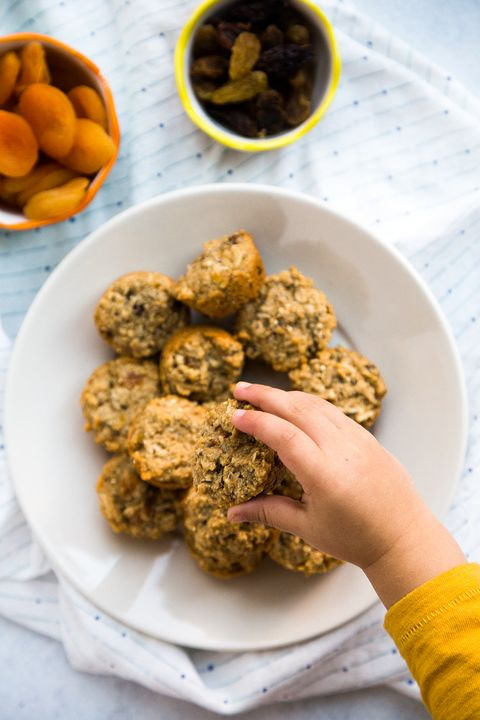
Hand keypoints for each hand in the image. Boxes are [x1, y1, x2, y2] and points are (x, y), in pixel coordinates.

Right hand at [228, 382, 465, 606]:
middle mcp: (342, 450)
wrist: (403, 536)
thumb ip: (268, 513)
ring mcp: (357, 439)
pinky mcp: (367, 437)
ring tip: (261, 394)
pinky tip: (293, 404)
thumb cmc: (355, 538)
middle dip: (265, 395)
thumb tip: (232, 513)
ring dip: (286, 395)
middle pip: (297, 409)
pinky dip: (308, 403)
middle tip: (238, 389)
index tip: (234, 416)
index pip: (284, 435)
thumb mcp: (307, 527)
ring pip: (316, 405)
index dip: (257, 422)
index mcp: (325, 475)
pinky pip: (332, 411)